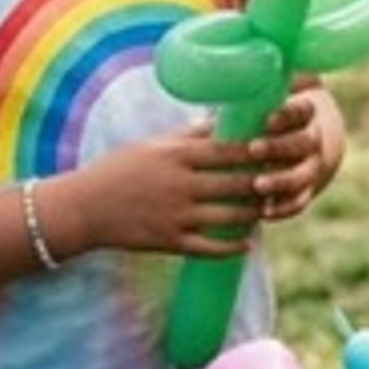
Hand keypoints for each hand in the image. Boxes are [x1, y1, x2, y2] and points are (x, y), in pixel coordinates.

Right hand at [60, 126, 269, 258]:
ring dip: (254, 215)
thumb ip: (189, 136)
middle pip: (237, 184)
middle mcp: (180, 185)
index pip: (229, 151)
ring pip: (230, 217)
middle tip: (286, 181)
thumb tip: (221, 121)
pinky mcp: (170, 242)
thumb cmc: (118, 170)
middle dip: (265, 184)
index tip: (281, 148)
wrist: (82, 209)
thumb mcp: (153, 146)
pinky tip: (247, 243)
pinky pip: (211, 247)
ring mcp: (177, 215)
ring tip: (269, 210)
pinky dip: (233, 247)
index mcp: (177, 156)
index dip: (259, 151)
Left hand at [247, 87, 341, 219]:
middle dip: (279, 147)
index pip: (303, 111)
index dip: (288, 115)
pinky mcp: (304, 192)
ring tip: (258, 185)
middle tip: (254, 149)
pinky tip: (265, 211)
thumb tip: (230, 62)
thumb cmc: (272, 115)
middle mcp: (311, 141)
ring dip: (281, 181)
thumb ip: (256, 83)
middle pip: (303, 144)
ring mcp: (310, 168)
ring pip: (302, 175)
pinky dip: (284, 208)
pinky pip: (299, 202)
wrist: (302, 146)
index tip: (268, 119)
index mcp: (305, 114)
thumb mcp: (270, 95)